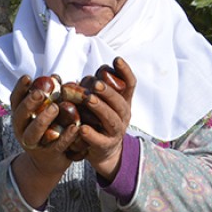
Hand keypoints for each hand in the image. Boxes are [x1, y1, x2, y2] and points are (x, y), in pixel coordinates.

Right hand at [8, 75, 79, 172]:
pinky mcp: (48, 155)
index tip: (28, 77)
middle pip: (20, 115)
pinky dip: (66, 136)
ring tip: (56, 108)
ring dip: (43, 119)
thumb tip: (56, 77)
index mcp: (20, 118)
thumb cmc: (47, 131)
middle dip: (29, 103)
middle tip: (40, 93)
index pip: (15, 101)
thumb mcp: (44, 115)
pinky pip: (56, 145)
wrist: (46, 164)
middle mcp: (22, 130)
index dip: (19, 89)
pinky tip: (75, 126)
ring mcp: (33, 144)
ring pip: (34, 132)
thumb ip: (49, 98)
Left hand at [75, 57, 136, 180]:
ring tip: (88, 99)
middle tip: (95, 83)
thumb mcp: (100, 103)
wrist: (104, 152)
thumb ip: (93, 90)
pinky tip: (82, 128)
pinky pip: (99, 140)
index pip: (130, 85)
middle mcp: (123, 116)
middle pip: (120, 102)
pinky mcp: (105, 146)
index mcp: (123, 102)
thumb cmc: (98, 121)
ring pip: (111, 119)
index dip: (125, 72)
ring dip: (100, 108)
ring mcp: (116, 132)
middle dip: (108, 92)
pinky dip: (91, 134)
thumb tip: (82, 78)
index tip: (117, 59)